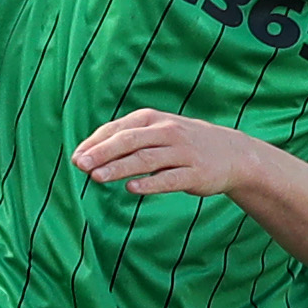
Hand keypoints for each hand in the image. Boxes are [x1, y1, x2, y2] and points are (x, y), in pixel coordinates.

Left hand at [73, 109, 270, 196]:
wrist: (231, 153)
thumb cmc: (184, 143)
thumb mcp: (158, 131)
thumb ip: (128, 138)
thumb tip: (88, 153)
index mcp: (153, 119)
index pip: (118, 129)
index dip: (96, 143)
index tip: (76, 157)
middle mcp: (167, 132)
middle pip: (129, 141)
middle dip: (103, 153)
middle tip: (80, 165)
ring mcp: (182, 152)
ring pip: (146, 159)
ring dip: (120, 168)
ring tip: (97, 177)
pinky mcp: (195, 173)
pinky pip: (169, 179)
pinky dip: (150, 183)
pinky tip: (131, 188)